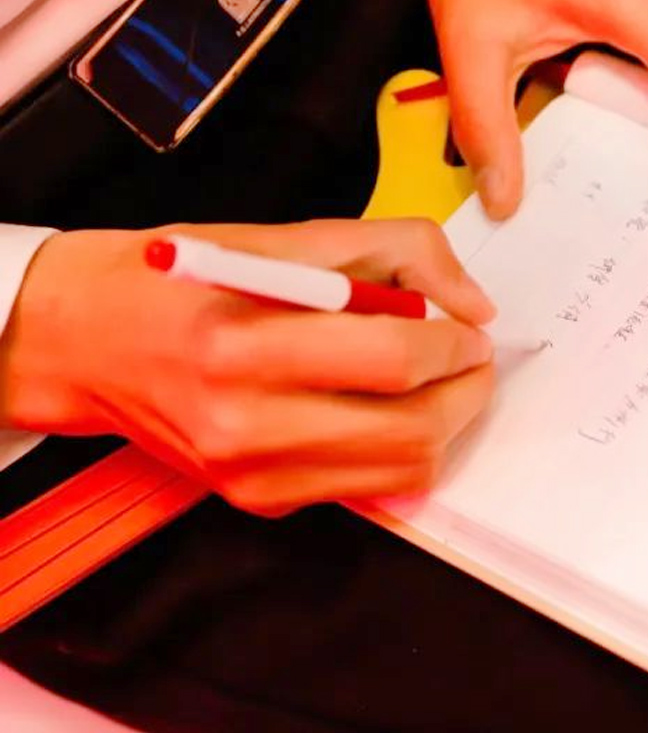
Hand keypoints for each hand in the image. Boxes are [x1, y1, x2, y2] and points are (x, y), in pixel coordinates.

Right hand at [0, 220, 496, 513]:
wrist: (84, 341)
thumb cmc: (181, 277)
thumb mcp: (283, 236)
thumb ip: (394, 252)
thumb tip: (474, 304)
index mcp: (242, 343)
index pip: (390, 359)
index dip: (453, 344)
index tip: (471, 327)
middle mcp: (244, 423)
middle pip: (410, 429)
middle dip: (467, 390)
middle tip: (472, 356)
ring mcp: (251, 473)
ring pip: (402, 470)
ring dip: (446, 424)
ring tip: (441, 382)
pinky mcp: (257, 500)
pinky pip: (367, 487)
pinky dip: (400, 449)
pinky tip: (389, 409)